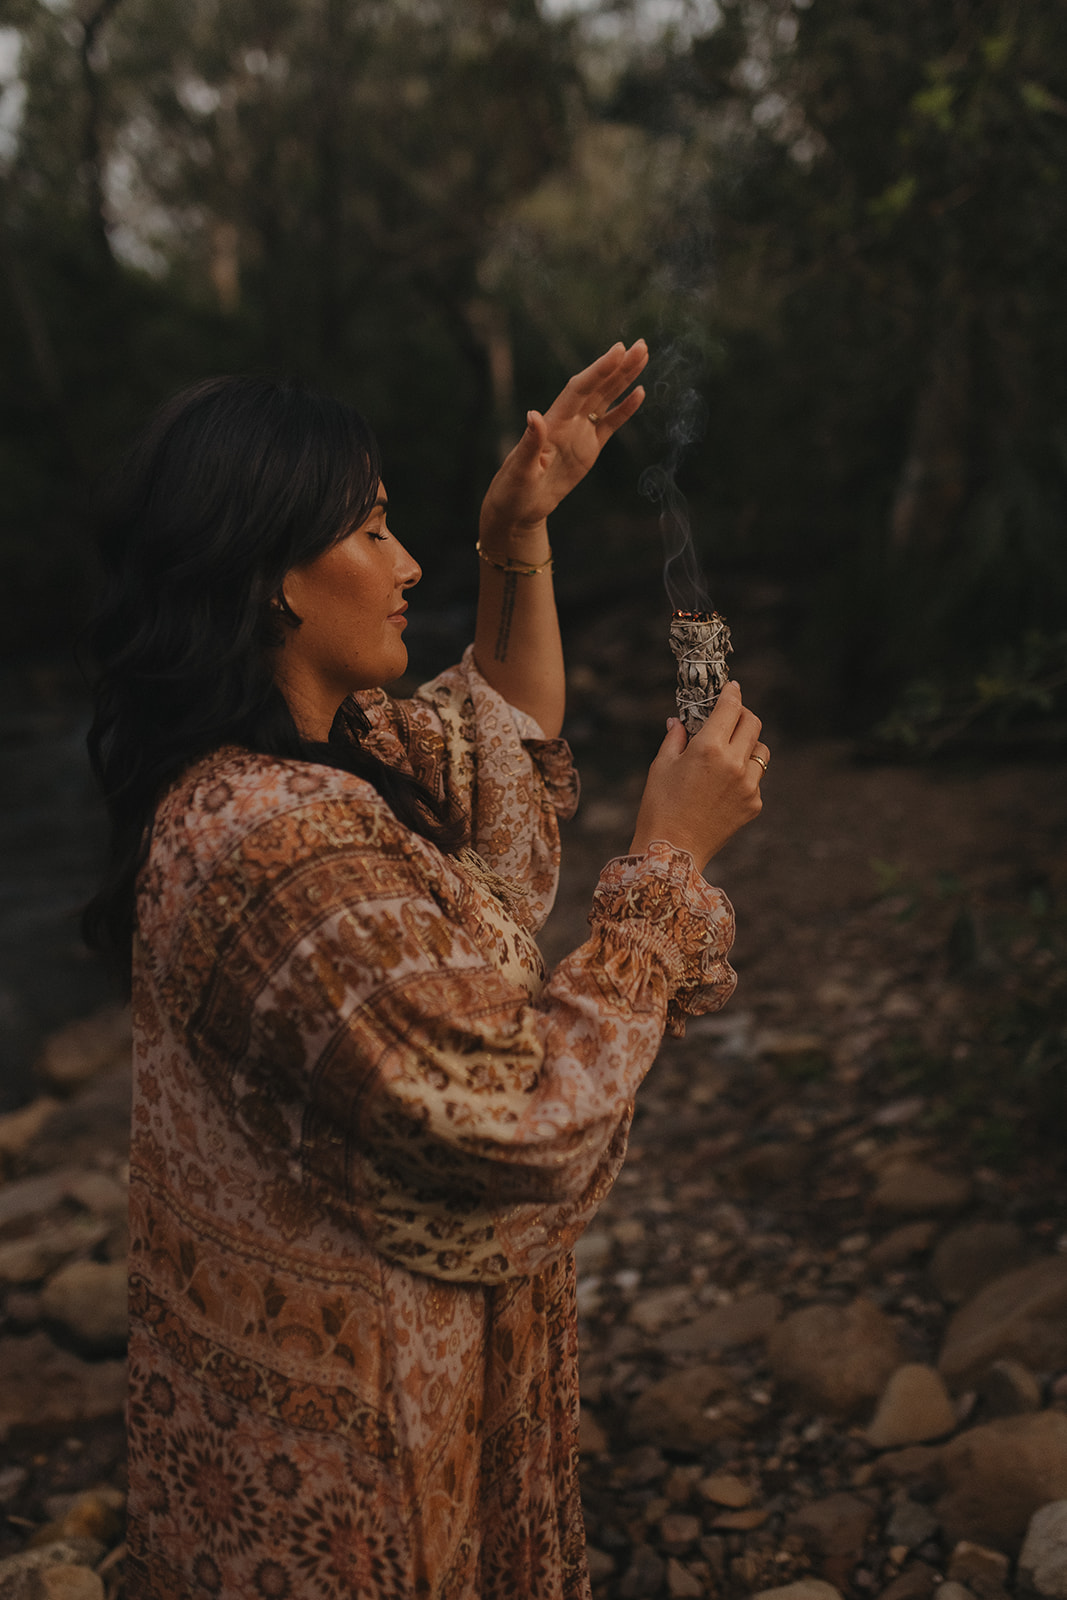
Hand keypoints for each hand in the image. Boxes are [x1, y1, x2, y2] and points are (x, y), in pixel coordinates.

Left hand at [479, 340, 647, 547]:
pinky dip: (624, 409)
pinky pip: (610, 423)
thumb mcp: (520, 469)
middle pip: (598, 387)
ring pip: (606, 399)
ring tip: (643, 357)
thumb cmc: (513, 490)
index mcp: (554, 422)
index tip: (618, 350)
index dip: (599, 370)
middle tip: (641, 345)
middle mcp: (568, 421)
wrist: (518, 508)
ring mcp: (580, 433)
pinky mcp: (589, 448)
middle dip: (619, 366)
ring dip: (624, 379)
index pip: (580, 389)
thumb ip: (529, 443)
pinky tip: (639, 392)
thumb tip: (533, 415)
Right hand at [628, 682, 766, 870]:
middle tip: (731, 716)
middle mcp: (734, 763)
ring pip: (761, 751)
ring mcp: (748, 785)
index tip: (731, 688)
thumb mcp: (662, 765)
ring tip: (730, 751)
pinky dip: (745, 774)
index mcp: (709, 748)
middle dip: (742, 714)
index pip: (730, 708)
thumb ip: (676, 738)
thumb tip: (679, 721)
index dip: (732, 693)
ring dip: (749, 744)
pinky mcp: (754, 804)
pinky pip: (756, 779)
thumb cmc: (660, 805)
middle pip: (753, 724)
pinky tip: (725, 784)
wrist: (673, 851)